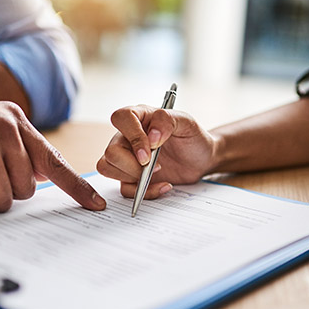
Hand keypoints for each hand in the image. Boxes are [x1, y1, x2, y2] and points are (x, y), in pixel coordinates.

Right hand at [97, 105, 216, 198]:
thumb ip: (167, 121)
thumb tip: (152, 137)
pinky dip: (143, 192)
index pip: (120, 118)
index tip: (149, 153)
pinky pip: (124, 188)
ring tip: (158, 173)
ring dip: (133, 177)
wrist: (201, 159)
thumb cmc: (192, 137)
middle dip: (132, 165)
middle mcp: (127, 137)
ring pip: (107, 168)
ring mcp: (126, 157)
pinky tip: (162, 185)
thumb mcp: (186, 123)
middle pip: (111, 151)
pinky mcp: (130, 176)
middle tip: (157, 166)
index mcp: (139, 117)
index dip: (133, 137)